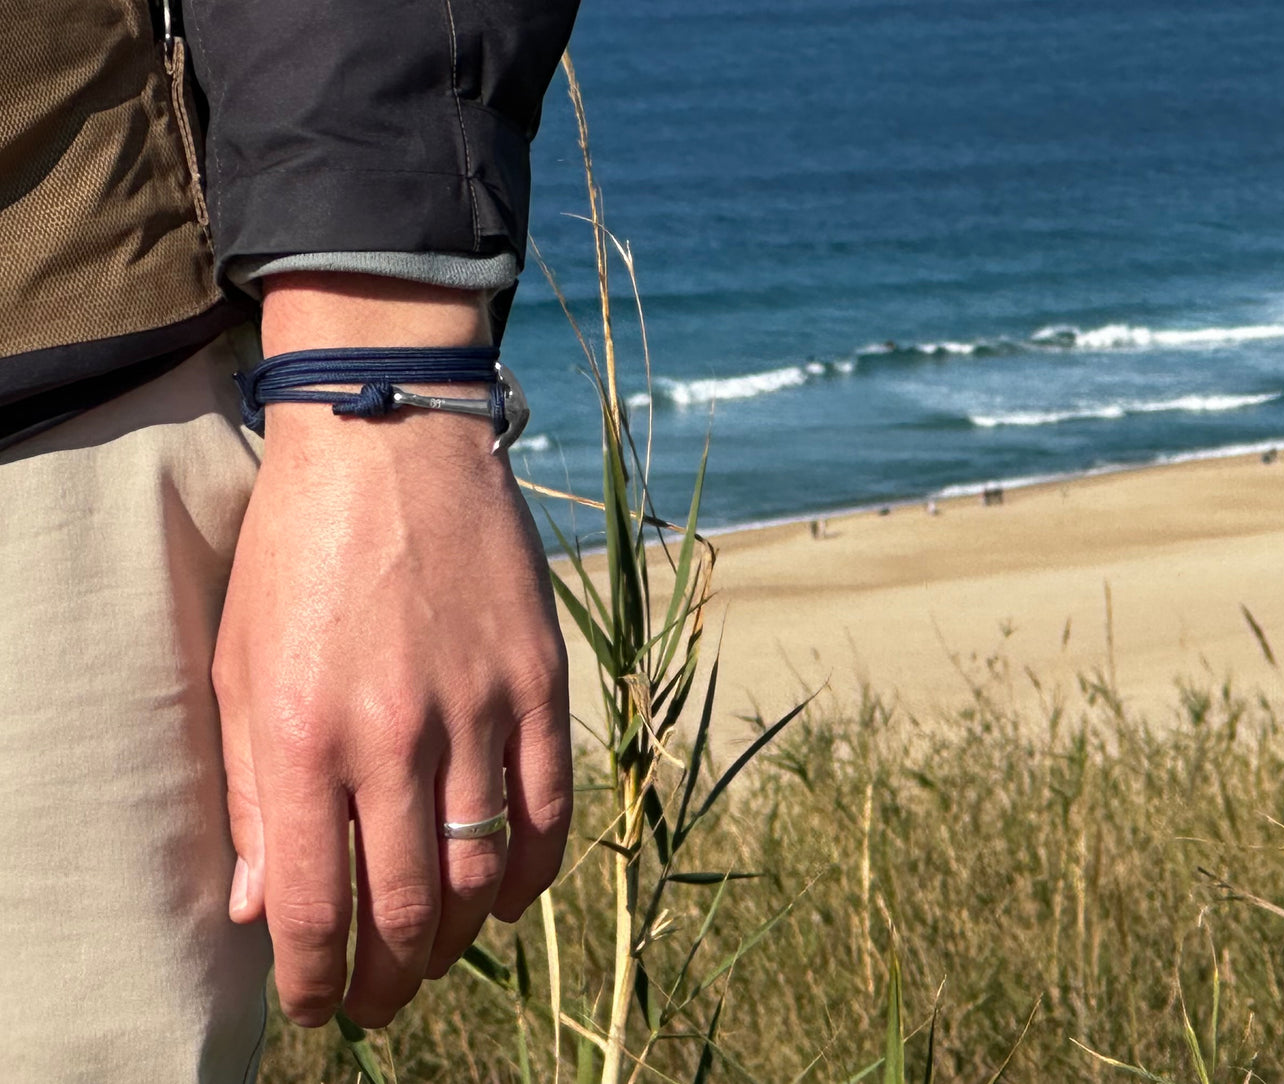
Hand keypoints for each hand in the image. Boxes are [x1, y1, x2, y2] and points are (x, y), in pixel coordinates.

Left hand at [213, 389, 570, 1028]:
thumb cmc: (298, 550)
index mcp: (302, 733)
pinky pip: (549, 806)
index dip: (316, 979)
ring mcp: (479, 707)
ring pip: (482, 871)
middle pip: (404, 907)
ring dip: (458, 937)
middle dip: (388, 978)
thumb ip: (252, 796)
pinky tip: (508, 893)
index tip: (318, 1004)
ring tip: (436, 954)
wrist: (389, 443)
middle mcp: (394, 733)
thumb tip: (264, 909)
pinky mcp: (539, 680)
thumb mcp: (240, 666)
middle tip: (379, 999)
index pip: (314, 906)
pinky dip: (533, 871)